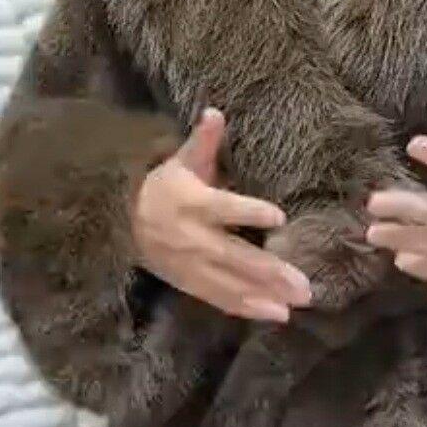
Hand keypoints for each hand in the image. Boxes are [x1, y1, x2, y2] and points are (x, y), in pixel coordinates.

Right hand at [133, 108, 311, 321]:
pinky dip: (248, 308)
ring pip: (232, 283)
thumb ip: (203, 141)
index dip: (249, 211)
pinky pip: (221, 299)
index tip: (279, 217)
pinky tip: (276, 315)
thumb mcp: (181, 161)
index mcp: (194, 202)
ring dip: (266, 295)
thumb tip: (215, 112)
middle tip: (304, 285)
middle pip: (235, 256)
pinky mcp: (191, 284)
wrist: (122, 222)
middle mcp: (194, 237)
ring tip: (298, 303)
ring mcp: (193, 265)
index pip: (225, 208)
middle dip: (270, 272)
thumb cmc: (164, 187)